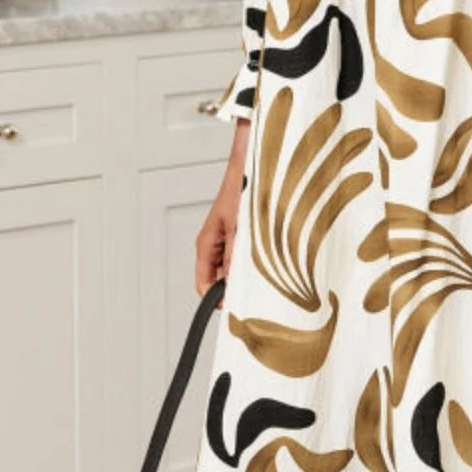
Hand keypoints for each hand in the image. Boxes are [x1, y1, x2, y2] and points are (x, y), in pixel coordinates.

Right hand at [195, 120, 248, 297]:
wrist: (253, 163)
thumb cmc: (242, 187)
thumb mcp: (239, 226)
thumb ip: (234, 257)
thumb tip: (232, 284)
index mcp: (206, 244)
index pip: (203, 284)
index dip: (216, 300)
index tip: (234, 308)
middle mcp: (215, 244)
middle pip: (219, 280)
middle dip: (234, 287)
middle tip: (256, 293)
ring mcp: (228, 240)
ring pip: (233, 269)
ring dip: (246, 273)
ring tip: (264, 273)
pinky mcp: (242, 234)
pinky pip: (244, 257)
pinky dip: (254, 262)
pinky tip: (268, 259)